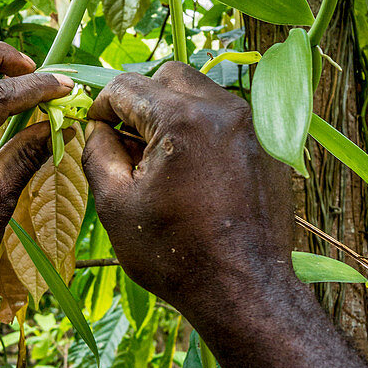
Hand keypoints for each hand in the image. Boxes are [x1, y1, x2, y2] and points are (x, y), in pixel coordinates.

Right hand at [81, 62, 294, 328]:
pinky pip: (227, 118)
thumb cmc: (175, 254)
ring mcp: (253, 124)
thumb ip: (97, 151)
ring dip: (175, 112)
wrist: (245, 290)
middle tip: (129, 140)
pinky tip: (194, 170)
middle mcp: (222, 109)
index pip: (126, 86)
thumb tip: (97, 126)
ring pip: (201, 93)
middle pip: (168, 77)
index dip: (102, 107)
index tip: (97, 129)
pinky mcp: (270, 143)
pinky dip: (204, 130)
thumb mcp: (115, 203)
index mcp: (181, 118)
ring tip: (162, 159)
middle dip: (142, 100)